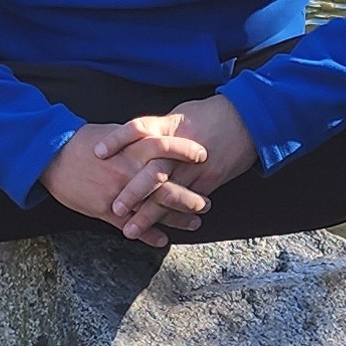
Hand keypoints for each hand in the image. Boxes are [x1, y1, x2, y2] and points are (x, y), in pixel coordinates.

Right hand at [40, 123, 210, 246]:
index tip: (203, 154)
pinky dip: (149, 234)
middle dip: (190, 196)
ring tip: (195, 222)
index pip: (165, 146)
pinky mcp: (105, 210)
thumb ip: (136, 138)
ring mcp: (118, 193)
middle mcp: (128, 171)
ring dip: (177, 217)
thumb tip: (156, 137)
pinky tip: (163, 239)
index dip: (185, 150)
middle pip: (167, 185)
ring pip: (154, 209)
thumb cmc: (82, 142)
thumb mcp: (112, 133)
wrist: (51, 157)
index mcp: (130, 148)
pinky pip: (132, 226)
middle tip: (207, 202)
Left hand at [96, 94, 257, 243]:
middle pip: (152, 171)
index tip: (97, 152)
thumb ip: (156, 130)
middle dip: (132, 192)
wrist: (248, 119)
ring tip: (130, 230)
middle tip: (114, 209)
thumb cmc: (210, 114)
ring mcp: (195, 167)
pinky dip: (172, 218)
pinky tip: (158, 231)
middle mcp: (180, 148)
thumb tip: (132, 141)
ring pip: (168, 194)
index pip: (138, 130)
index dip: (117, 140)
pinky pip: (188, 202)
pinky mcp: (209, 180)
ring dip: (148, 215)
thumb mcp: (179, 115)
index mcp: (171, 126)